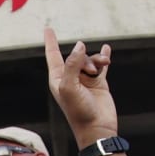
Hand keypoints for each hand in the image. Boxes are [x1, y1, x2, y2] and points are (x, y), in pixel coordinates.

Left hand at [44, 29, 117, 147]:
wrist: (97, 128)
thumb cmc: (79, 111)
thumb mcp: (70, 86)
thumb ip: (73, 64)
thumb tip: (79, 45)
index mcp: (58, 79)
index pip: (53, 56)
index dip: (51, 42)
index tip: (48, 28)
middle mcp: (70, 78)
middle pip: (77, 56)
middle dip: (85, 58)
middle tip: (90, 72)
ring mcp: (85, 80)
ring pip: (91, 59)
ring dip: (98, 60)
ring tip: (103, 66)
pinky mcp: (99, 83)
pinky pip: (101, 65)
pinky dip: (104, 57)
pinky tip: (106, 50)